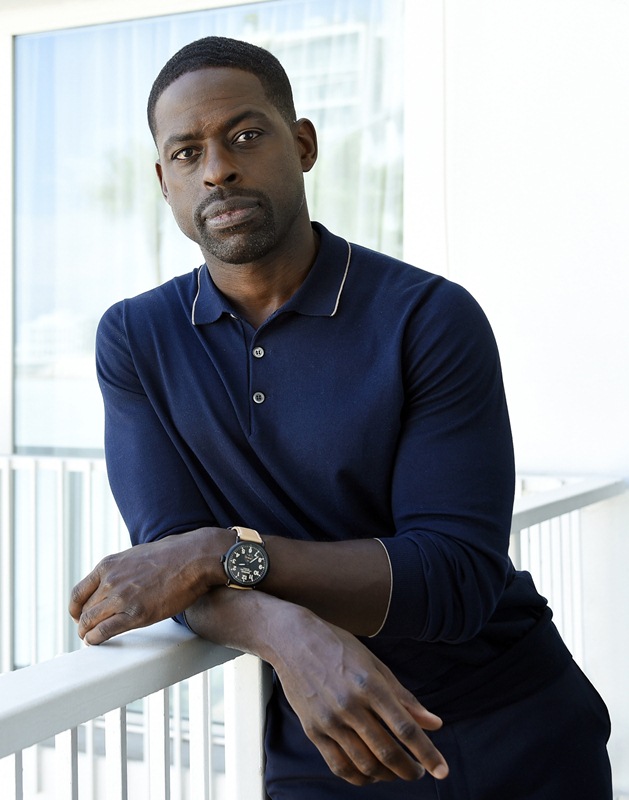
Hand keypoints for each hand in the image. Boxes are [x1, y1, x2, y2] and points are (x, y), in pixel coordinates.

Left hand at [68, 528, 228, 644]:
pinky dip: (95, 640)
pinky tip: (96, 642)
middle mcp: (110, 581)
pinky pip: (104, 632)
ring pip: (90, 622)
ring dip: (87, 633)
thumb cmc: (173, 555)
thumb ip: (121, 570)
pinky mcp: (136, 614)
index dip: (75, 608)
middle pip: (83, 610)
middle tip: (87, 631)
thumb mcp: (136, 555)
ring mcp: (122, 598)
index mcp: (108, 565)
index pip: (78, 593)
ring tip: (90, 638)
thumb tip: (116, 582)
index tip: (78, 615)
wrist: (194, 558)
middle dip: (83, 623)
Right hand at [271, 610, 448, 785]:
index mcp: (370, 685)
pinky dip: (359, 777)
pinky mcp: (313, 730)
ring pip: (365, 764)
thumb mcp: (376, 665)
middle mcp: (350, 705)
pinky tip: (371, 774)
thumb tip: (435, 724)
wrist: (293, 640)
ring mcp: (330, 720)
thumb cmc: (338, 647)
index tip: (442, 770)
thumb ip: (405, 698)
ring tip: (397, 772)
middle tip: (419, 771)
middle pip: (387, 752)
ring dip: (387, 776)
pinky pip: (339, 765)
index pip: (406, 729)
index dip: (427, 753)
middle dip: (410, 769)